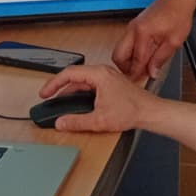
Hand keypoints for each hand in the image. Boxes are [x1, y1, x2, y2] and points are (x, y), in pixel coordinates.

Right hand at [37, 64, 153, 132]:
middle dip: (59, 87)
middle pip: (74, 76)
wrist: (150, 112)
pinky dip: (80, 92)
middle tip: (48, 96)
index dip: (53, 83)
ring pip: (82, 81)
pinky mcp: (111, 84)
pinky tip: (77, 103)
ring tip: (59, 101)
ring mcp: (108, 77)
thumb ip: (77, 122)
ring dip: (70, 90)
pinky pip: (90, 84)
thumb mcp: (99, 120)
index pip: (69, 74)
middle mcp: (103, 72)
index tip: (45, 93)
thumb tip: (61, 122)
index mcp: (99, 75)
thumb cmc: (132, 111)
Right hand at [112, 0, 195, 80]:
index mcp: (141, 34)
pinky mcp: (135, 26)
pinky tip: (145, 55)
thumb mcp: (174, 42)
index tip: (139, 82)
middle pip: (118, 56)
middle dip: (126, 68)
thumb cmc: (178, 15)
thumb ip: (160, 59)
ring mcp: (131, 27)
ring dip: (129, 60)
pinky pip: (127, 43)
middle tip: (138, 75)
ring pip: (121, 49)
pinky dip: (132, 52)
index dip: (136, 74)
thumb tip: (152, 72)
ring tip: (144, 66)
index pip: (134, 61)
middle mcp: (132, 30)